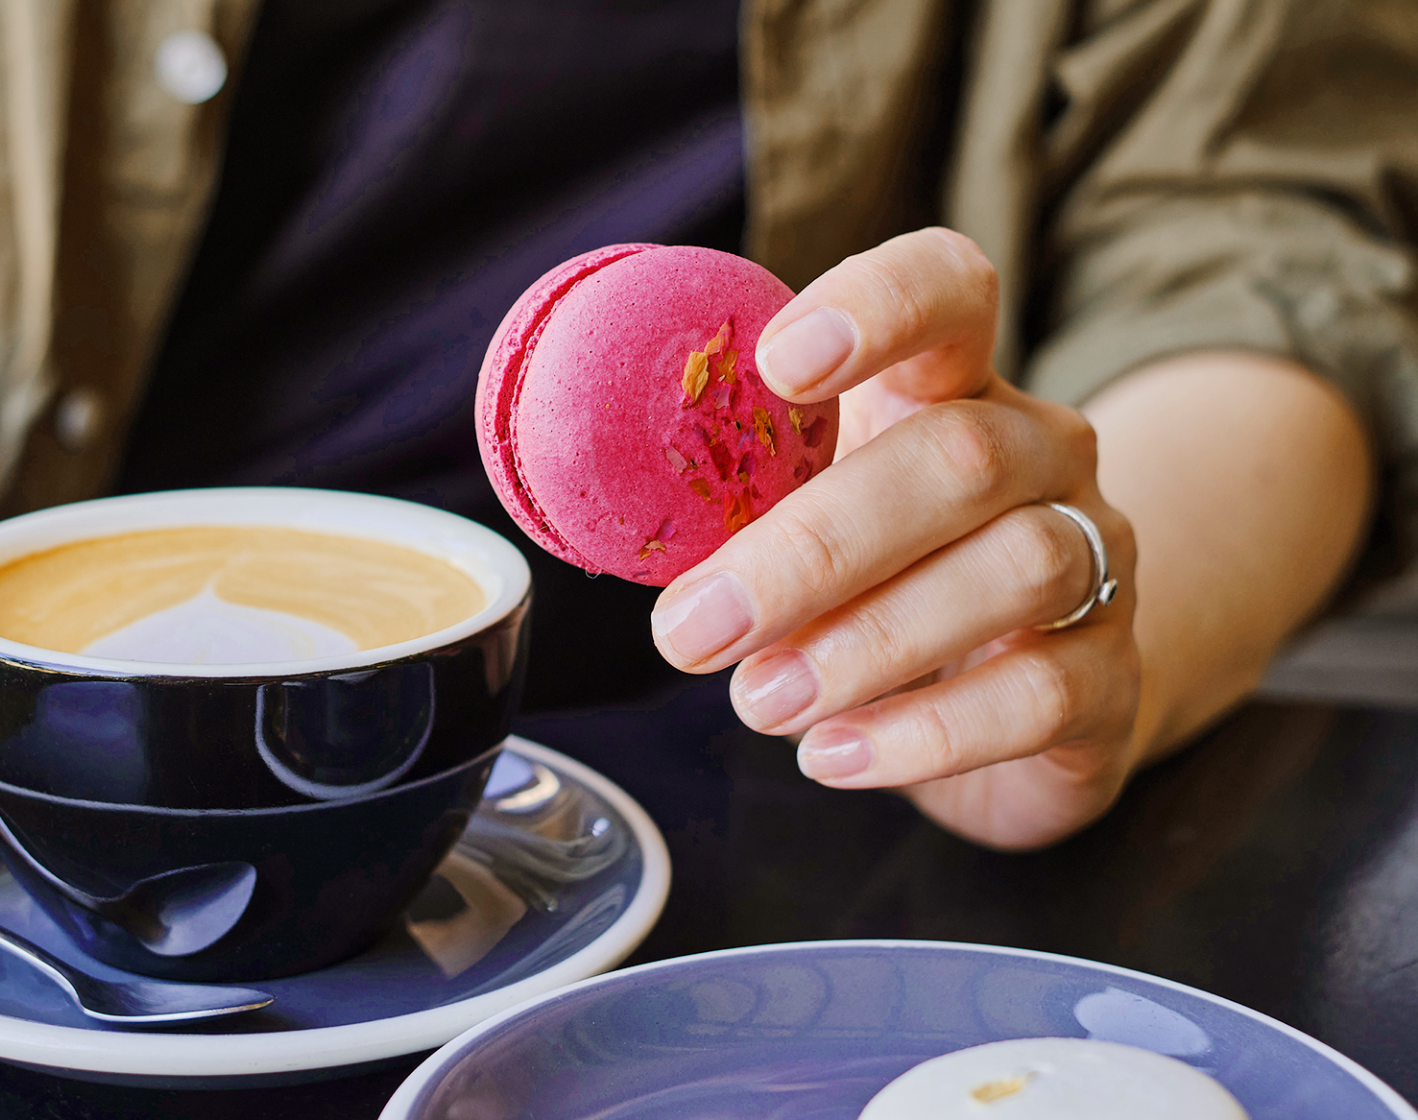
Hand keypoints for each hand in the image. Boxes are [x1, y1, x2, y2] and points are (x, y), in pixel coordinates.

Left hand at [650, 227, 1140, 848]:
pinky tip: (833, 754)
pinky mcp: (1113, 680)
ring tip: (757, 702)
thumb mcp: (807, 515)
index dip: (879, 305)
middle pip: (960, 459)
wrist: (1027, 702)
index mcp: (954, 384)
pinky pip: (1042, 693)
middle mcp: (1044, 453)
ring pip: (1016, 570)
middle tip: (694, 631)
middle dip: (811, 549)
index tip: (780, 363)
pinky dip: (925, 733)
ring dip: (866, 644)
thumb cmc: (883, 581)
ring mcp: (1099, 560)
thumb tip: (598, 511)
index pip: (949, 291)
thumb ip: (735, 497)